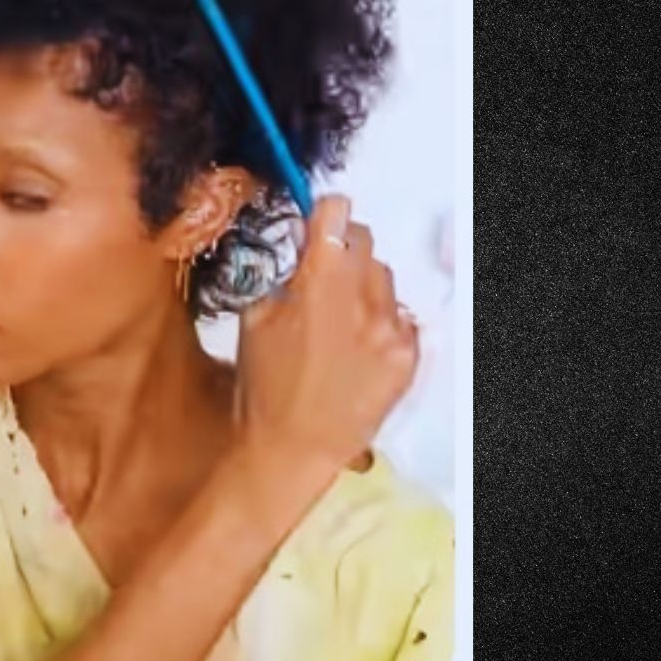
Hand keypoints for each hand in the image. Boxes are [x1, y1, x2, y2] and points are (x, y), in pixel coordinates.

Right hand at [232, 195, 418, 482]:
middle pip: (363, 241)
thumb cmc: (264, 386)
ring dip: (363, 286)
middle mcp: (362, 298)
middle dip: (342, 251)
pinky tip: (358, 347)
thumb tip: (304, 245)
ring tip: (340, 320)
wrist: (293, 447)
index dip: (324, 215)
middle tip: (323, 277)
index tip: (318, 225)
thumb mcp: (254, 317)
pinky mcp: (407, 356)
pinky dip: (382, 323)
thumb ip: (283, 273)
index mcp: (318, 281)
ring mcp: (390, 328)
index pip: (336, 213)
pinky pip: (401, 317)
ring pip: (383, 278)